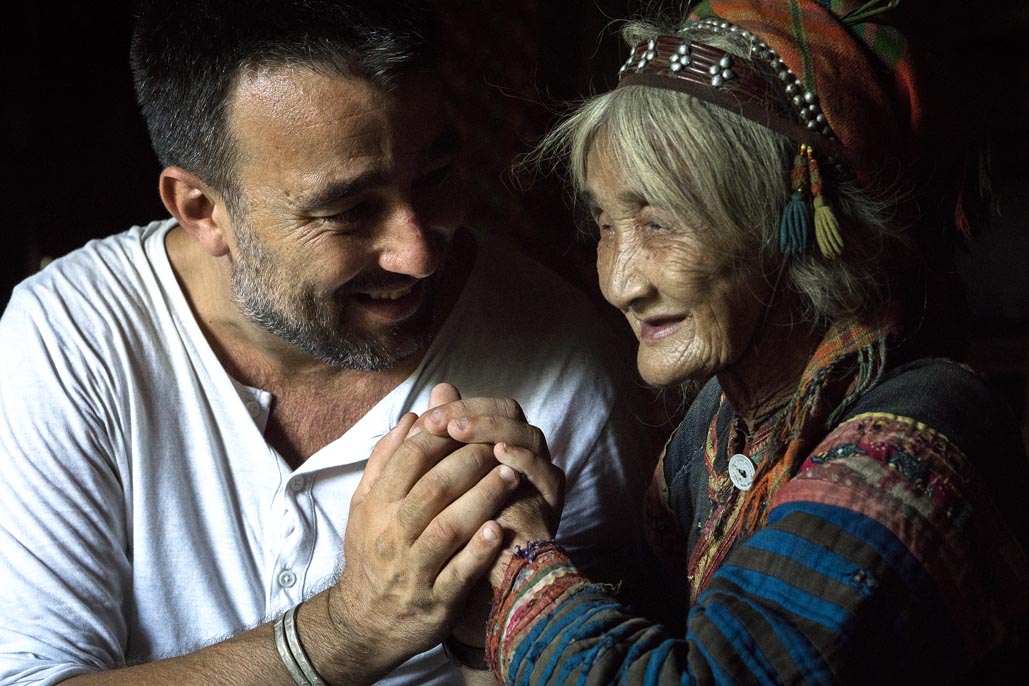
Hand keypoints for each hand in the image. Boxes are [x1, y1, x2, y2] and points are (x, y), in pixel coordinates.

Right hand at [328, 409, 520, 679]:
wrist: (364, 622)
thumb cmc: (372, 551)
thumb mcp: (366, 504)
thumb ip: (387, 459)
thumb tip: (413, 416)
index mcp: (377, 506)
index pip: (410, 459)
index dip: (442, 436)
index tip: (469, 422)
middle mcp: (393, 535)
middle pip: (433, 488)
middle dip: (469, 461)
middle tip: (500, 444)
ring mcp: (414, 569)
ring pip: (448, 527)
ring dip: (482, 498)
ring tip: (512, 475)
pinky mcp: (436, 601)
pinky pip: (459, 573)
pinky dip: (478, 551)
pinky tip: (500, 529)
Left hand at [412, 384, 564, 593]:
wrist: (481, 588)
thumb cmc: (454, 539)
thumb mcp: (434, 496)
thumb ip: (428, 456)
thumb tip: (411, 415)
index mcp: (500, 447)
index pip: (488, 408)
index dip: (460, 407)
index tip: (428, 416)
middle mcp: (524, 456)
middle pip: (510, 414)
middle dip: (474, 414)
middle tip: (443, 421)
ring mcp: (541, 477)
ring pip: (529, 436)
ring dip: (495, 429)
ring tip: (461, 431)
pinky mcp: (553, 502)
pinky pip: (546, 473)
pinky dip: (525, 460)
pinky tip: (502, 455)